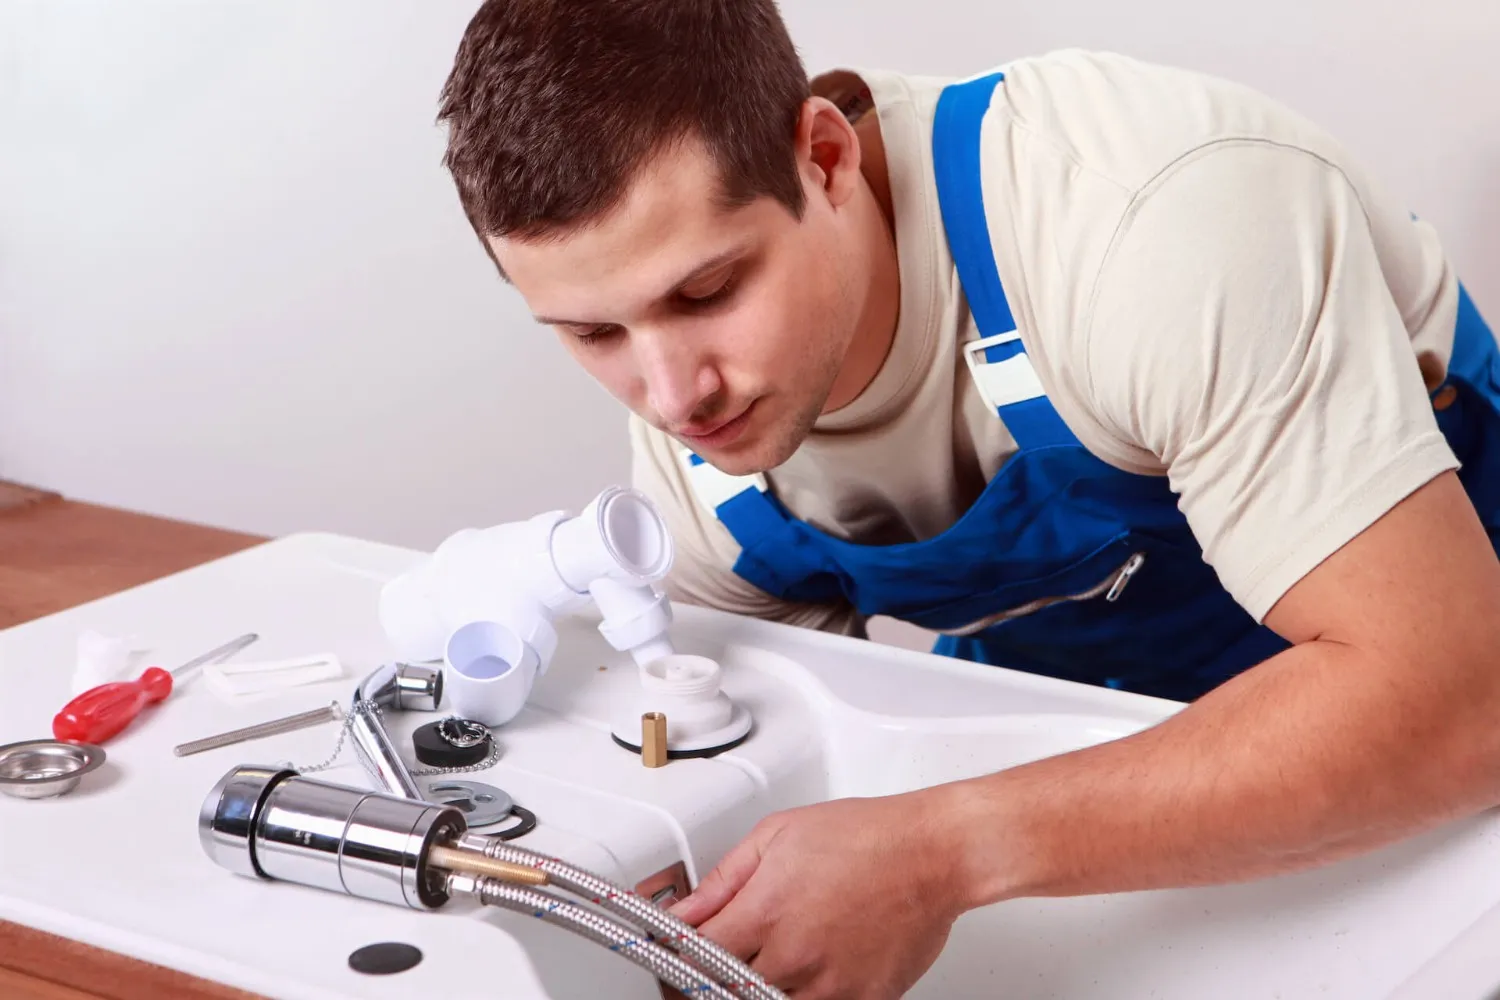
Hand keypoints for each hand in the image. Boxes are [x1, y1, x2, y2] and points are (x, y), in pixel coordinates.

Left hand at [669, 790, 968, 997]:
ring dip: (765, 983)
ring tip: (785, 949)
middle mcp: (794, 956)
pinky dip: (810, 992)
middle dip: (721, 969)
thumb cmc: (866, 836)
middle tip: (737, 946)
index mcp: (765, 912)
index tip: (681, 948)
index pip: (695, 955)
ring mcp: (829, 985)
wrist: (934, 853)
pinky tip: (819, 962)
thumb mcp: (778, 835)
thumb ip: (724, 879)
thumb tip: (683, 910)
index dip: (681, 953)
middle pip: (727, 988)